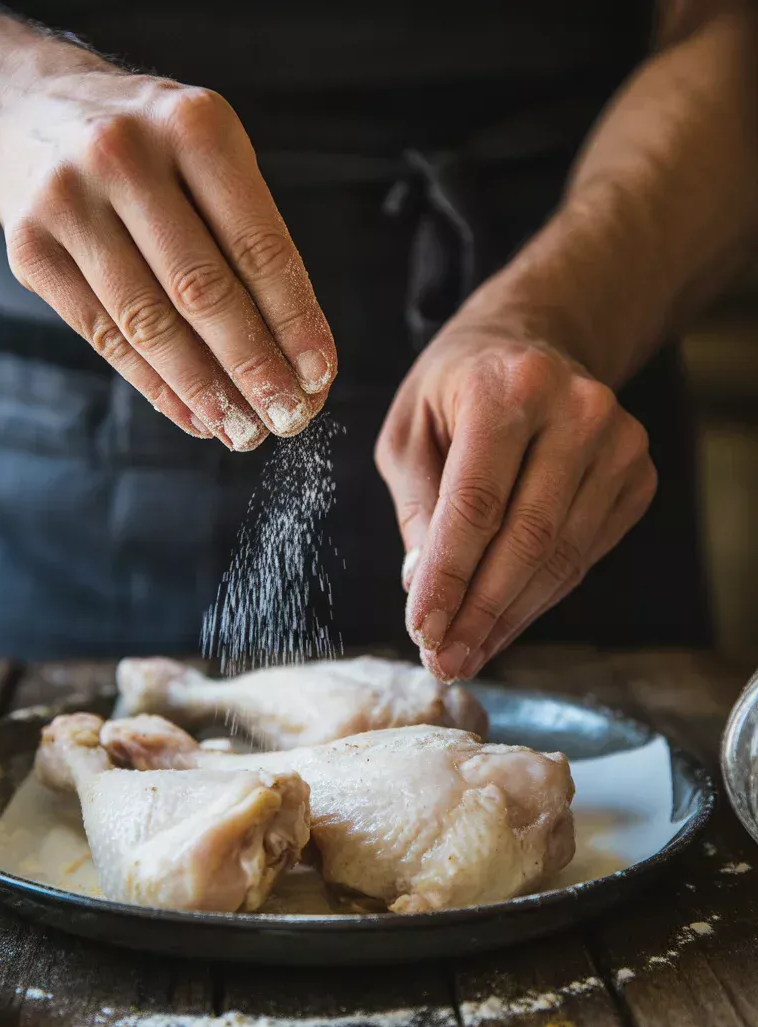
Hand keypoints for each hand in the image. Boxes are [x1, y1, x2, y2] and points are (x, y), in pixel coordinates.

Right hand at [0, 69, 335, 448]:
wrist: (25, 118)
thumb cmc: (151, 154)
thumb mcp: (208, 157)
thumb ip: (247, 237)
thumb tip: (296, 356)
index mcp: (192, 125)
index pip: (257, 244)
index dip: (293, 319)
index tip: (319, 375)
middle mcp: (124, 155)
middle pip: (201, 289)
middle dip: (252, 366)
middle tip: (287, 419)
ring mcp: (68, 203)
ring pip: (149, 324)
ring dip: (205, 390)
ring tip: (242, 431)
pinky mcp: (32, 251)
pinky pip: (105, 337)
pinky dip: (156, 387)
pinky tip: (194, 416)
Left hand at [375, 322, 656, 679]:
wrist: (530, 344)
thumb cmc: (455, 390)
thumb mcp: (410, 431)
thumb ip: (418, 506)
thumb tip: (424, 586)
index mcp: (508, 388)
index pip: (477, 502)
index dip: (449, 576)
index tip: (422, 630)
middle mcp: (577, 411)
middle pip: (527, 538)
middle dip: (479, 612)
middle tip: (443, 660)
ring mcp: (619, 443)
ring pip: (560, 557)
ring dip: (509, 617)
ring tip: (465, 654)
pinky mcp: (637, 476)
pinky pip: (583, 556)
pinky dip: (539, 598)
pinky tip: (501, 623)